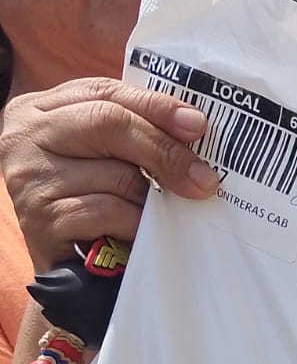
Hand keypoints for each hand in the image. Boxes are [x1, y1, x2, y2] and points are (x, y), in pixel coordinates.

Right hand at [0, 79, 218, 274]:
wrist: (64, 271)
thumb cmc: (90, 201)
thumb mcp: (103, 157)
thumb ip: (133, 131)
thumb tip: (195, 126)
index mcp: (40, 110)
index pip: (103, 92)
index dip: (155, 105)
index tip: (198, 125)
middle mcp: (25, 138)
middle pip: (108, 123)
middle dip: (164, 149)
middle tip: (204, 177)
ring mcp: (29, 179)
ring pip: (115, 173)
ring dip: (152, 197)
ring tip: (163, 213)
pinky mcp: (40, 221)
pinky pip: (107, 212)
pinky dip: (135, 223)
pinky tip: (141, 233)